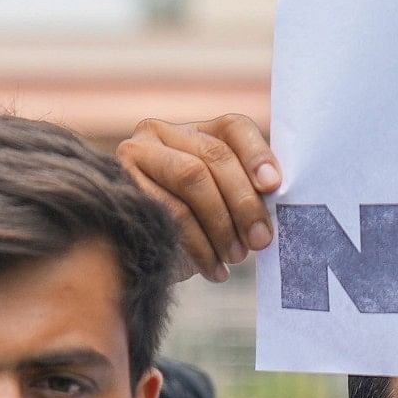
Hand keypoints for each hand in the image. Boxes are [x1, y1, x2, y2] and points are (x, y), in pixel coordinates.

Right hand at [122, 115, 279, 282]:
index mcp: (196, 131)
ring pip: (191, 177)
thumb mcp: (223, 206)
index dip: (256, 155)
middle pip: (213, 155)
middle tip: (261, 240)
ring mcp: (137, 154)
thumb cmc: (193, 232)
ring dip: (221, 224)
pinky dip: (198, 244)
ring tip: (237, 257)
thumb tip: (276, 198)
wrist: (139, 255)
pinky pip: (167, 209)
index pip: (233, 127)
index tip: (273, 187)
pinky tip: (215, 269)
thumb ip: (246, 193)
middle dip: (243, 201)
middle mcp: (162, 133)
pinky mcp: (120, 182)